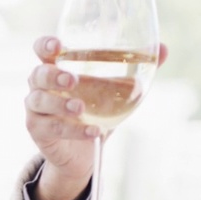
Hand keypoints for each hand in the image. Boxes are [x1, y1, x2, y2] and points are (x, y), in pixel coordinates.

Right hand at [25, 36, 166, 199]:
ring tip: (81, 108)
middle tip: (73, 80)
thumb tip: (164, 50)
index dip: (46, 45)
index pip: (42, 51)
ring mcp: (36, 110)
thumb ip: (134, 70)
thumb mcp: (115, 91)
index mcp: (56, 69)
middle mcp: (40, 87)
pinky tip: (94, 132)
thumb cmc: (95, 112)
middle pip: (36, 75)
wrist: (83, 153)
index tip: (58, 46)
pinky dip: (74, 130)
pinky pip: (52, 128)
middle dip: (53, 76)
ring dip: (60, 104)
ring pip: (38, 101)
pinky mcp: (38, 132)